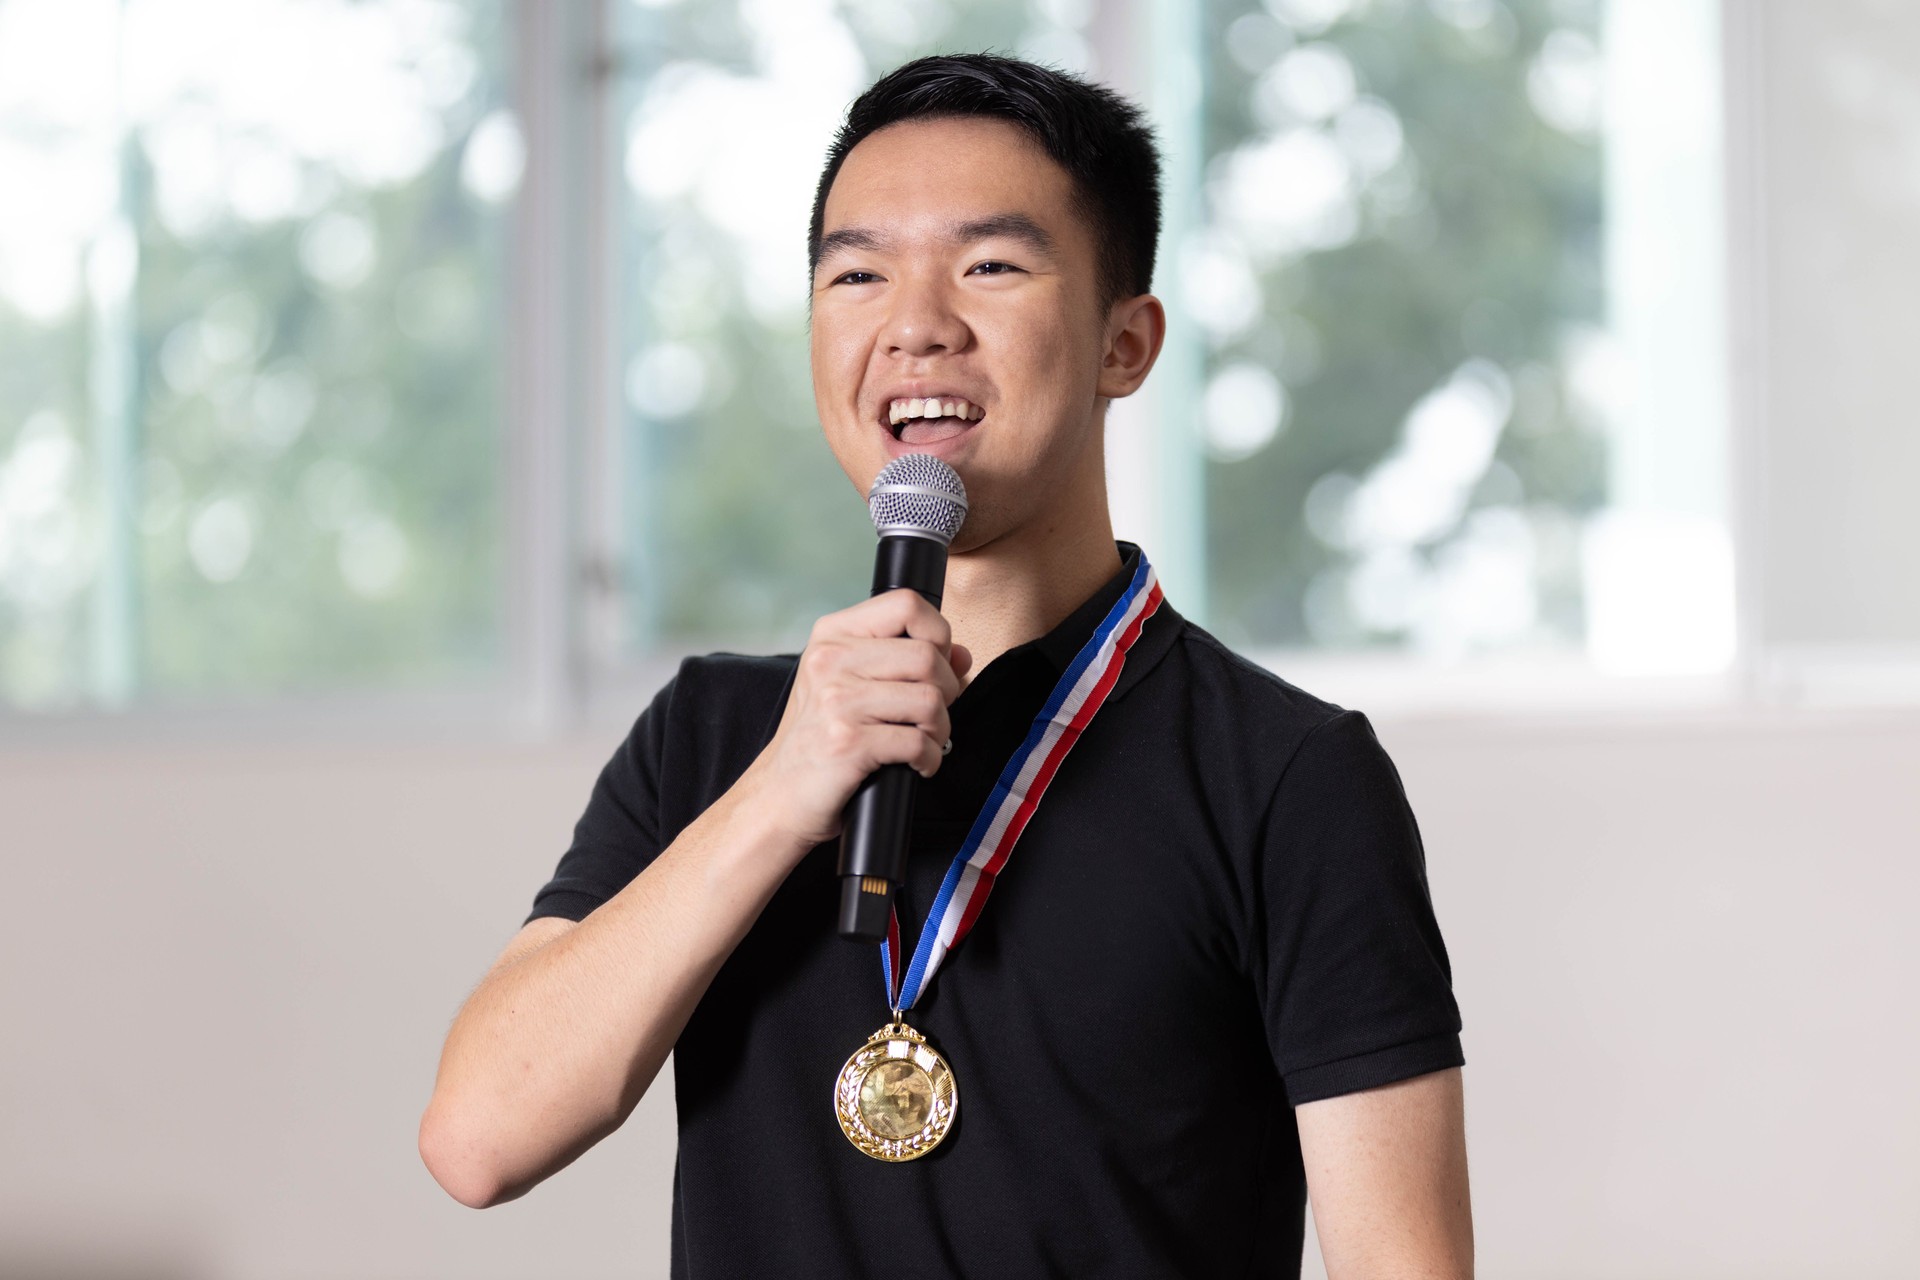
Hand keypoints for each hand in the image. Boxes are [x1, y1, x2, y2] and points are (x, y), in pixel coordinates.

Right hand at [741, 589, 972, 850]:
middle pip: (927, 655)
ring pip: (930, 700)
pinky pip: (918, 743)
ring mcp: (837, 701)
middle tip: (931, 714)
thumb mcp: (851, 684)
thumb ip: (906, 661)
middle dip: (947, 690)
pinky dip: (929, 759)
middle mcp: (831, 660)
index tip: (934, 665)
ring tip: (923, 741)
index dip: (937, 633)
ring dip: (940, 729)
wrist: (780, 795)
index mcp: (832, 635)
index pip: (907, 604)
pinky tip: (916, 764)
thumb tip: (961, 655)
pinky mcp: (848, 743)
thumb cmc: (819, 739)